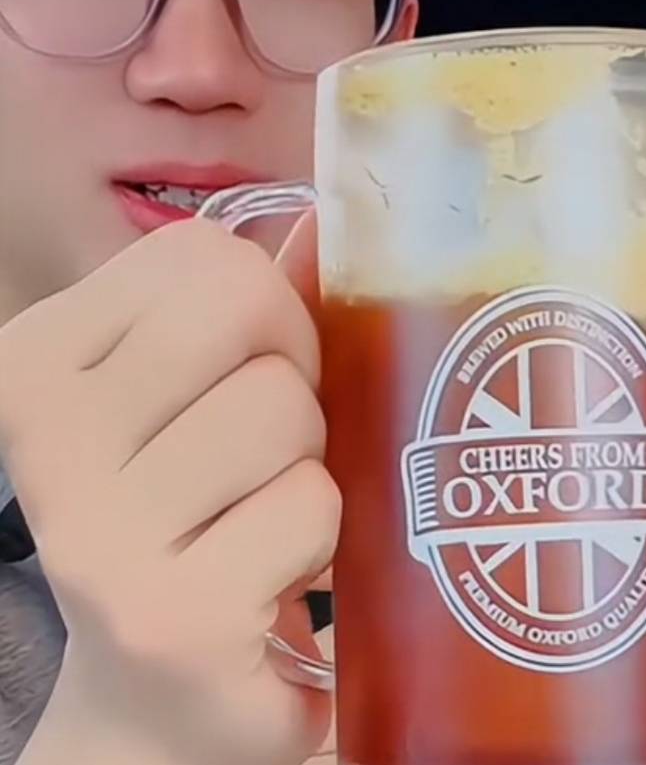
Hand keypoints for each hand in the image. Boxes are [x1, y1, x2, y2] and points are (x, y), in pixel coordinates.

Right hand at [0, 216, 337, 764]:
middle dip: (296, 373)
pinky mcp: (176, 615)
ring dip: (311, 463)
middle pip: (248, 310)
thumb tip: (317, 224)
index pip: (203, 256)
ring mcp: (101, 534)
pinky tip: (270, 576)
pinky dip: (324, 537)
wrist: (153, 704)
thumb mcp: (194, 396)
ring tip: (263, 516)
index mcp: (39, 363)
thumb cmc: (188, 518)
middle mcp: (46, 441)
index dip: (266, 306)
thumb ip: (248, 306)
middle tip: (274, 446)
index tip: (249, 372)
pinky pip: (313, 504)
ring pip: (286, 409)